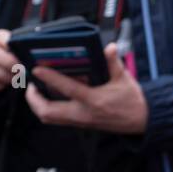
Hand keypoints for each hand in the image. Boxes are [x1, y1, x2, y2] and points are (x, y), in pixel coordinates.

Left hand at [25, 44, 148, 133]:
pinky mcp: (80, 124)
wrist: (141, 121)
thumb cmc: (132, 101)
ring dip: (38, 105)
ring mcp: (80, 121)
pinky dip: (47, 109)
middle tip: (30, 84)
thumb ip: (113, 62)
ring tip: (35, 91)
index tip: (37, 69)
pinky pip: (57, 119)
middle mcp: (84, 114)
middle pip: (48, 112)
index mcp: (95, 100)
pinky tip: (48, 97)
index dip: (50, 78)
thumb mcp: (124, 79)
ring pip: (49, 118)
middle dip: (33, 99)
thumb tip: (108, 47)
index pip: (68, 89)